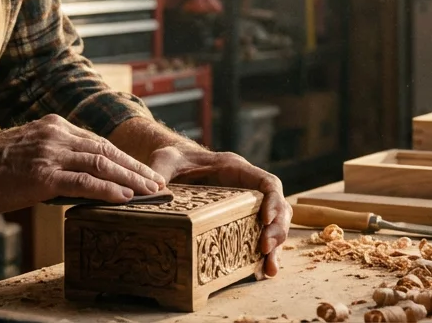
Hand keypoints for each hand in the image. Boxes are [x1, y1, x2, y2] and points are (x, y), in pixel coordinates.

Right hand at [0, 115, 166, 213]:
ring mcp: (50, 153)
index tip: (142, 172)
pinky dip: (109, 190)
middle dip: (136, 168)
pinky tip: (125, 199)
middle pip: (107, 151)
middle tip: (158, 183)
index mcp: (54, 127)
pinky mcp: (43, 174)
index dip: (124, 159)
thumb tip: (77, 182)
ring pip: (102, 165)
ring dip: (131, 180)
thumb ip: (53, 160)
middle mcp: (56, 134)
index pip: (98, 142)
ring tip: (151, 193)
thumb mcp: (26, 153)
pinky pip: (84, 182)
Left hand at [148, 145, 291, 276]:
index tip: (267, 219)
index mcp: (236, 169)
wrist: (173, 166)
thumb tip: (155, 191)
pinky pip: (255, 238)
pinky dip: (260, 256)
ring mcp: (244, 206)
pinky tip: (259, 272)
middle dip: (277, 229)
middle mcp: (246, 188)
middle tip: (266, 250)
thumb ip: (160, 171)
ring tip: (269, 270)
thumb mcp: (166, 159)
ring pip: (271, 226)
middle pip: (277, 207)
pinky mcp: (237, 222)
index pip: (267, 182)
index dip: (274, 201)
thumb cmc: (173, 159)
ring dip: (274, 247)